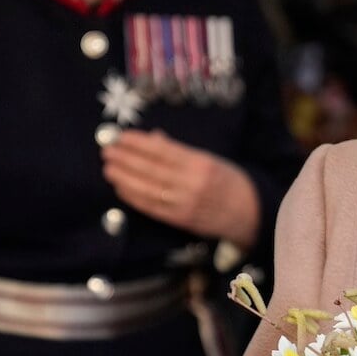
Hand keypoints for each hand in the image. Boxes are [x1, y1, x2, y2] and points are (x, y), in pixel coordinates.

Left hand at [100, 129, 259, 247]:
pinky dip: (133, 197)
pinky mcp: (180, 219)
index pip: (163, 151)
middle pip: (151, 169)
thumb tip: (153, 138)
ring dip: (124, 178)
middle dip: (126, 159)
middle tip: (107, 151)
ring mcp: (185, 203)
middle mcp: (192, 183)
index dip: (140, 144)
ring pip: (147, 188)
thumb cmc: (230, 181)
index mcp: (202, 164)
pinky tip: (121, 188)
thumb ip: (181, 151)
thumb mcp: (210, 160)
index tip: (122, 136)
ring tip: (109, 168)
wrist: (249, 213)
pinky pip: (151, 207)